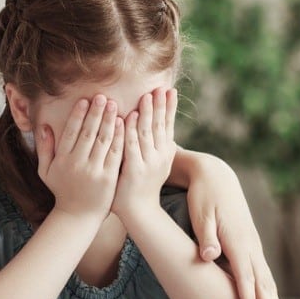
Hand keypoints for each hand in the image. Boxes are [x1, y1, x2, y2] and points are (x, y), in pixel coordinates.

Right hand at [36, 95, 122, 220]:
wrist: (78, 216)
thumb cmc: (62, 190)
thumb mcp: (46, 171)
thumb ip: (44, 148)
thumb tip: (43, 126)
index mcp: (63, 160)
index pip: (71, 132)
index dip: (78, 115)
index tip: (85, 100)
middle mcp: (77, 164)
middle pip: (88, 133)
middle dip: (96, 113)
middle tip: (102, 97)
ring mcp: (94, 171)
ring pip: (103, 141)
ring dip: (109, 121)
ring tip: (114, 105)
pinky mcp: (108, 178)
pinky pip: (115, 154)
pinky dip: (119, 138)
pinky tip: (123, 124)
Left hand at [112, 88, 177, 220]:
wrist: (138, 211)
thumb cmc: (142, 185)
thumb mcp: (154, 163)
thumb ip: (155, 145)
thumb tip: (159, 128)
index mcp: (164, 153)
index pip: (168, 126)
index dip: (169, 108)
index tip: (170, 90)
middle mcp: (159, 156)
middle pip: (160, 126)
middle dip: (160, 105)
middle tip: (160, 87)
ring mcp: (148, 163)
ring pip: (147, 133)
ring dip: (146, 113)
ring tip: (146, 96)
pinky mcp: (134, 170)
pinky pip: (132, 146)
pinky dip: (130, 130)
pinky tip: (128, 117)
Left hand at [181, 154, 289, 298]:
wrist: (216, 176)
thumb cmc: (204, 197)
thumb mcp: (200, 214)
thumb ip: (206, 237)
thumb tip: (208, 257)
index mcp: (238, 242)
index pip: (245, 278)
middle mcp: (251, 247)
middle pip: (264, 286)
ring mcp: (254, 247)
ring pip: (268, 283)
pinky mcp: (252, 246)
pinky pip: (264, 276)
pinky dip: (270, 295)